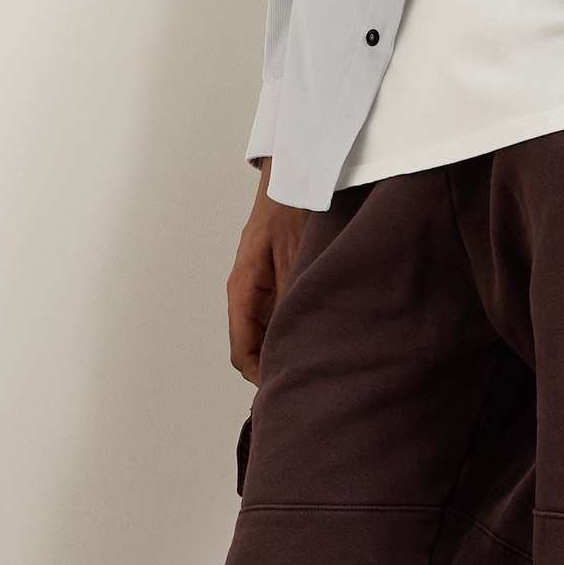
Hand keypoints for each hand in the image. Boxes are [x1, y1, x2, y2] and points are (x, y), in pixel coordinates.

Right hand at [227, 168, 308, 383]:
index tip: (287, 390)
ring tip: (318, 366)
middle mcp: (248, 294)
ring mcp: (262, 288)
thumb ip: (291, 300)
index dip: (262, 378)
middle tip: (309, 385)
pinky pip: (280, 316)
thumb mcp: (295, 258)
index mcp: (242, 291)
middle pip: (254, 348)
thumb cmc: (292, 207)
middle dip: (275, 369)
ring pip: (268, 334)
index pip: (243, 352)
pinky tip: (321, 335)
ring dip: (286, 350)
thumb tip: (294, 345)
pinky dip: (295, 329)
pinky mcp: (277, 280)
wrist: (297, 174)